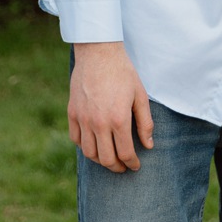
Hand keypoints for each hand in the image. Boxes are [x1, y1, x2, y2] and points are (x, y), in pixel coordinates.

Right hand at [68, 42, 153, 172]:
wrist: (99, 54)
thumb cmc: (123, 73)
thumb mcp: (140, 95)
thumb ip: (145, 122)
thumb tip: (148, 145)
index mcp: (118, 119)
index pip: (125, 153)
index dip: (132, 163)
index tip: (136, 166)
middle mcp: (98, 123)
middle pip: (105, 159)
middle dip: (117, 167)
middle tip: (124, 167)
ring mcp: (83, 119)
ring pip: (89, 152)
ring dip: (100, 160)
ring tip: (110, 158)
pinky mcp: (72, 113)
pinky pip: (76, 139)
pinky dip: (85, 147)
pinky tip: (94, 144)